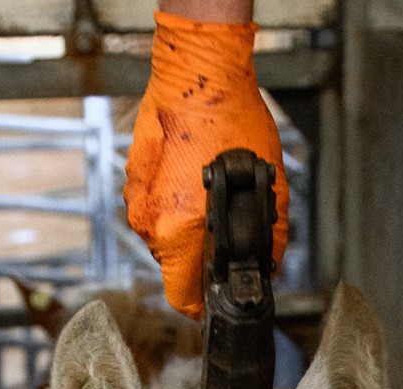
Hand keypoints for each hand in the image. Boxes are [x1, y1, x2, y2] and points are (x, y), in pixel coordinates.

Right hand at [124, 12, 289, 319]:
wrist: (200, 70)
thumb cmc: (234, 122)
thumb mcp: (270, 187)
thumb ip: (269, 239)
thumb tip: (268, 268)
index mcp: (181, 234)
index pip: (181, 298)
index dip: (200, 303)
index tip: (212, 299)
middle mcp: (151, 224)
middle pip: (175, 267)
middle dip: (198, 256)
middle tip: (223, 227)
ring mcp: (137, 200)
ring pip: (163, 237)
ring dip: (184, 226)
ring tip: (206, 194)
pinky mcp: (132, 178)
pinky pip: (152, 208)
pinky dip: (170, 200)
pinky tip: (189, 175)